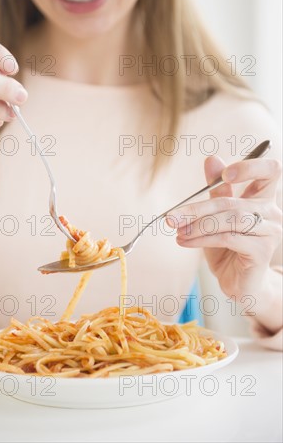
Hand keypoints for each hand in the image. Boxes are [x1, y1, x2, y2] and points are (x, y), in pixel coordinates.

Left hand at [167, 155, 281, 300]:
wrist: (240, 284)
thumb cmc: (229, 248)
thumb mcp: (218, 216)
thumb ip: (217, 190)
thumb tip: (212, 159)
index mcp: (263, 198)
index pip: (270, 171)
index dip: (250, 167)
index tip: (225, 174)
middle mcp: (271, 212)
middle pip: (233, 201)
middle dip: (196, 208)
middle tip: (172, 215)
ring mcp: (270, 231)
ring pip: (229, 219)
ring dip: (197, 225)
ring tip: (178, 231)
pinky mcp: (262, 250)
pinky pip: (228, 238)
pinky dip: (202, 239)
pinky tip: (185, 241)